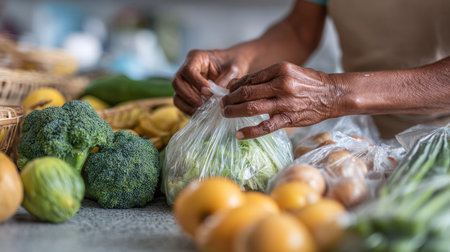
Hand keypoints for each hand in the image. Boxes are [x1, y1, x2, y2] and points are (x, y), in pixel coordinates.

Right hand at [172, 49, 248, 114]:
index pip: (189, 70)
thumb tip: (214, 96)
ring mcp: (184, 80)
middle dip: (189, 96)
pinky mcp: (186, 91)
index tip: (208, 92)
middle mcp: (186, 67)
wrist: (232, 66)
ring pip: (177, 94)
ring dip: (188, 104)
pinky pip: (180, 102)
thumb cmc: (232, 63)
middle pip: (177, 82)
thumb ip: (225, 80)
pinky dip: (188, 109)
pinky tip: (200, 113)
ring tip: (202, 111)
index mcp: (196, 57)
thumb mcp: (233, 70)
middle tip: (203, 104)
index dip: (196, 83)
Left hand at [221, 61, 345, 138]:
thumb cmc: (308, 82)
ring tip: (225, 114)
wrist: (332, 94)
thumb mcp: (288, 71)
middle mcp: (281, 84)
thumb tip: (242, 85)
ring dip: (234, 112)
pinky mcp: (289, 118)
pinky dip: (250, 131)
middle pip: (247, 92)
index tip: (227, 91)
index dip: (234, 86)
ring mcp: (285, 102)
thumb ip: (267, 77)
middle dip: (229, 99)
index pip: (250, 78)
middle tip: (221, 103)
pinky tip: (238, 134)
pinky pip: (265, 127)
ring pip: (252, 108)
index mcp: (280, 69)